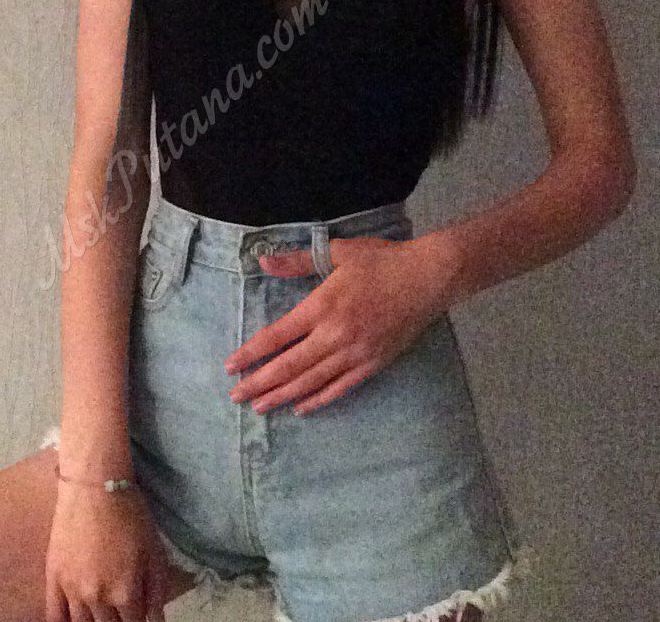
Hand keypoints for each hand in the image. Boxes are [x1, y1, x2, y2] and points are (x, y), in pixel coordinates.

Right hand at [46, 481, 169, 621]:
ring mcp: (72, 590)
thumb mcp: (154, 549)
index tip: (139, 617)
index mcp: (125, 592)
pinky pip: (53, 615)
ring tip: (100, 615)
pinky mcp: (53, 578)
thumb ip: (157, 589)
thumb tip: (156, 619)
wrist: (94, 486)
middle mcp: (97, 598)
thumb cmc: (130, 513)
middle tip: (120, 612)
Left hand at [224, 234, 447, 415]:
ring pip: (312, 381)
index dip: (251, 353)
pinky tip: (301, 407)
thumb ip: (298, 260)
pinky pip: (340, 387)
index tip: (230, 366)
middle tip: (236, 397)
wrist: (430, 277)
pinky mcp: (374, 363)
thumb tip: (264, 260)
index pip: (277, 336)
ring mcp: (356, 352)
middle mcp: (335, 335)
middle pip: (289, 366)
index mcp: (322, 306)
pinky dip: (318, 399)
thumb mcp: (337, 252)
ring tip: (260, 407)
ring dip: (283, 396)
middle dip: (259, 383)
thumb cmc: (382, 260)